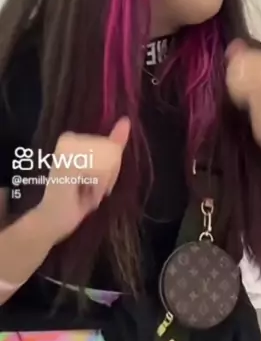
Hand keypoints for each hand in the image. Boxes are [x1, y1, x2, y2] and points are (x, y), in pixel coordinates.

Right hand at [34, 118, 130, 244]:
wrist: (53, 219)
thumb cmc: (78, 196)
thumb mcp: (101, 168)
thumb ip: (114, 145)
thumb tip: (126, 121)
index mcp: (73, 137)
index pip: (111, 145)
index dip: (110, 167)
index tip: (94, 180)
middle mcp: (68, 138)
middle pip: (112, 152)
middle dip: (108, 175)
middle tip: (90, 188)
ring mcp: (66, 150)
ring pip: (109, 161)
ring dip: (102, 183)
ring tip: (86, 191)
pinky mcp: (68, 164)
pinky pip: (101, 171)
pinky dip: (98, 186)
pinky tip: (85, 193)